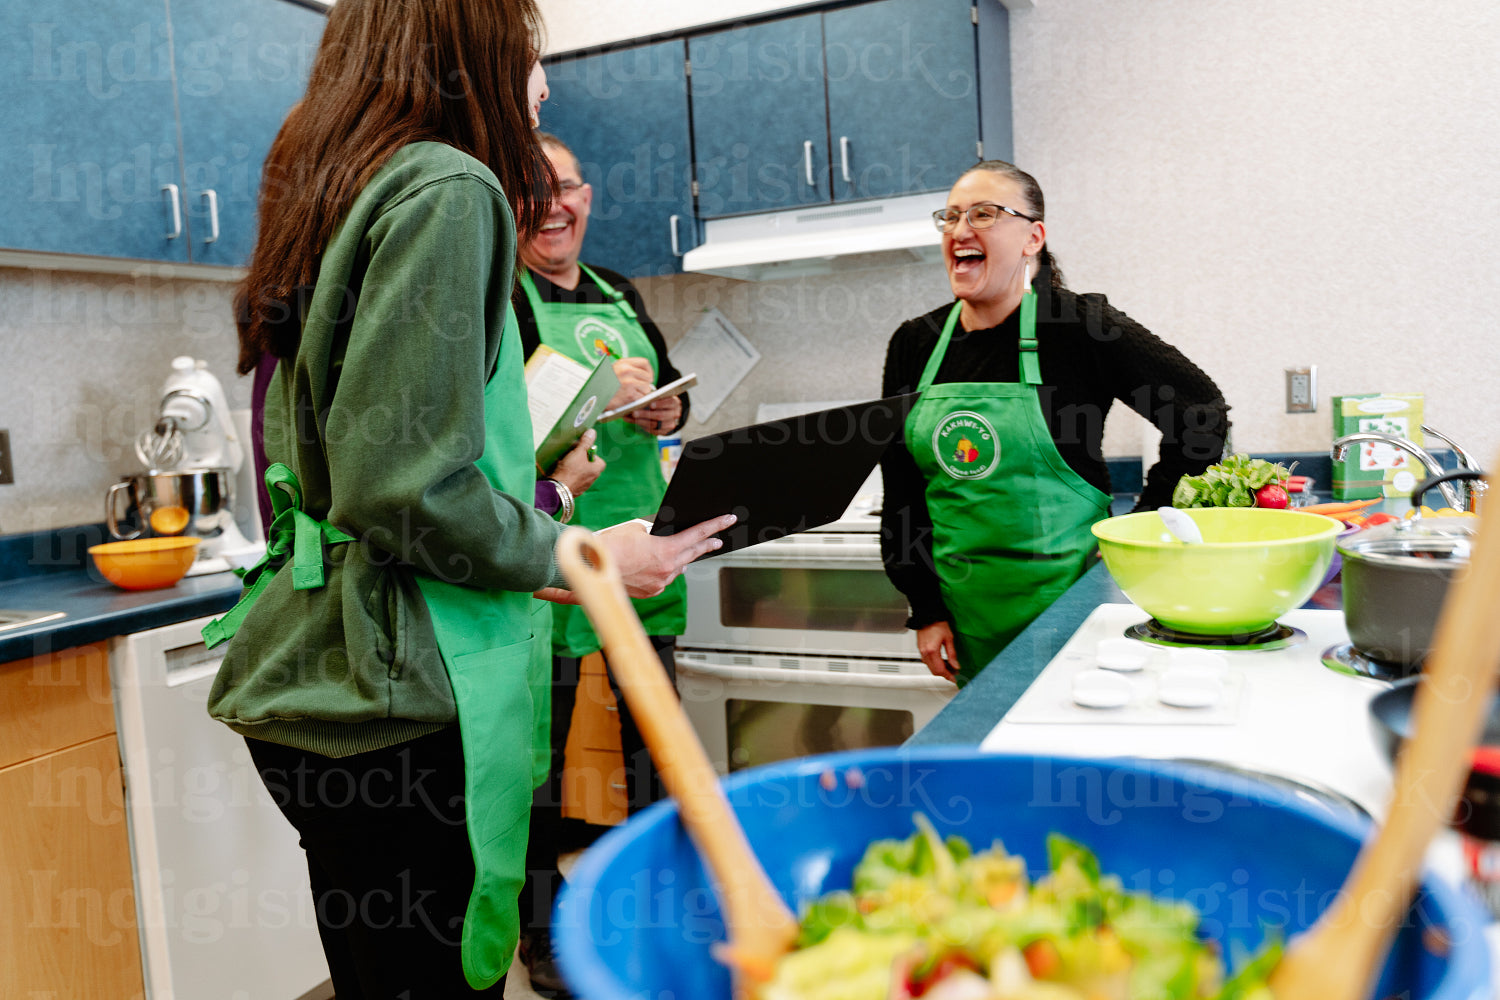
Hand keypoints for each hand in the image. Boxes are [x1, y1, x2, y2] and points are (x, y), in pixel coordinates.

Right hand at [535, 514, 735, 603]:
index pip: (698, 535)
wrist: (587, 568)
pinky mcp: (649, 593)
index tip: (728, 520)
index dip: (715, 526)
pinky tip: (660, 565)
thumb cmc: (608, 546)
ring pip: (677, 568)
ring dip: (681, 558)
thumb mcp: (636, 529)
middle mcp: (667, 571)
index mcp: (666, 552)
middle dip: (706, 545)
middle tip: (718, 540)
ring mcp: (659, 584)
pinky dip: (664, 570)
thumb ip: (655, 531)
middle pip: (692, 554)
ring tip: (685, 550)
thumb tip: (663, 531)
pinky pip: (663, 579)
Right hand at [551, 429, 603, 494]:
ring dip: (575, 468)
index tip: (583, 451)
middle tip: (573, 456)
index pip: (599, 460)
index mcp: (596, 470)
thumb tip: (592, 432)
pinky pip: (574, 480)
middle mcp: (592, 479)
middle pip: (590, 466)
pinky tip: (562, 472)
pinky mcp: (575, 490)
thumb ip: (585, 442)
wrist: (558, 489)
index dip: (592, 454)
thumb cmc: (570, 470)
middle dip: (581, 460)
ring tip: (565, 463)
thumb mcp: (578, 452)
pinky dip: (569, 475)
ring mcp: (584, 486)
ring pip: (581, 473)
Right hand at [607, 357, 653, 411]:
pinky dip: (638, 401)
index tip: (647, 377)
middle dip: (645, 384)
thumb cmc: (604, 385)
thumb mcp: (615, 371)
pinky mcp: (630, 395)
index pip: (645, 363)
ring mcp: (629, 382)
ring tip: (631, 394)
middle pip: (648, 377)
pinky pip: (642, 398)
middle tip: (639, 389)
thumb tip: (648, 377)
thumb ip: (629, 370)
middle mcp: (627, 370)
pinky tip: (629, 400)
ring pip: (647, 388)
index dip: (648, 371)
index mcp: (623, 363)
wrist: (594, 397)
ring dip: (642, 393)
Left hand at [625, 394, 680, 435]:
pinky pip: (653, 430)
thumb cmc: (660, 401)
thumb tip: (640, 399)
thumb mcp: (659, 397)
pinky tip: (635, 421)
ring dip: (642, 421)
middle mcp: (675, 414)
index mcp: (675, 403)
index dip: (660, 404)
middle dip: (646, 414)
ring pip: (656, 424)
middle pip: (660, 415)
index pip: (669, 402)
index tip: (650, 404)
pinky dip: (643, 426)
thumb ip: (652, 397)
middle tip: (634, 412)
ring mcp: (670, 424)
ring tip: (632, 417)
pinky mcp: (664, 432)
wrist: (667, 412)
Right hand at [917, 621, 960, 681]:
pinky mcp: (920, 649)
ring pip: (930, 667)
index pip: (940, 670)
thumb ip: (952, 654)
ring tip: (950, 668)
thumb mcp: (949, 639)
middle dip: (944, 674)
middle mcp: (925, 653)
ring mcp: (921, 651)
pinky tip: (942, 662)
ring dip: (939, 670)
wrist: (927, 615)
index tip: (954, 679)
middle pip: (934, 671)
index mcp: (932, 651)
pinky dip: (934, 664)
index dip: (948, 676)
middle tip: (953, 674)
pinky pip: (927, 662)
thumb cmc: (938, 624)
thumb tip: (956, 666)